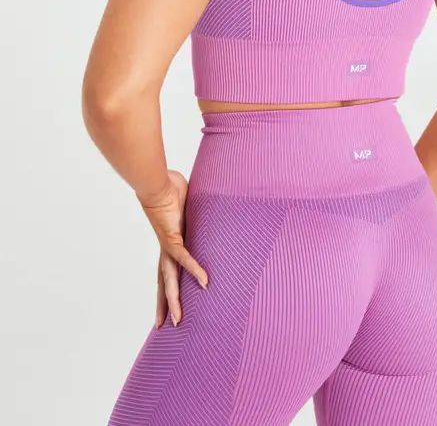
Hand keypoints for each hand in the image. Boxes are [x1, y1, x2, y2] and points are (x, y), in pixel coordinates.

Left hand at [137, 170, 208, 328]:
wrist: (156, 183)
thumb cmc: (169, 190)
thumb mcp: (187, 207)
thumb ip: (196, 213)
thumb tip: (207, 207)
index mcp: (169, 244)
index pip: (166, 272)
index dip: (165, 291)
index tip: (164, 308)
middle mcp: (166, 249)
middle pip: (164, 283)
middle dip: (164, 305)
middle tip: (164, 327)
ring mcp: (168, 246)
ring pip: (170, 279)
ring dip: (173, 300)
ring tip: (178, 320)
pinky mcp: (173, 239)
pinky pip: (185, 258)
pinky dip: (195, 270)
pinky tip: (204, 282)